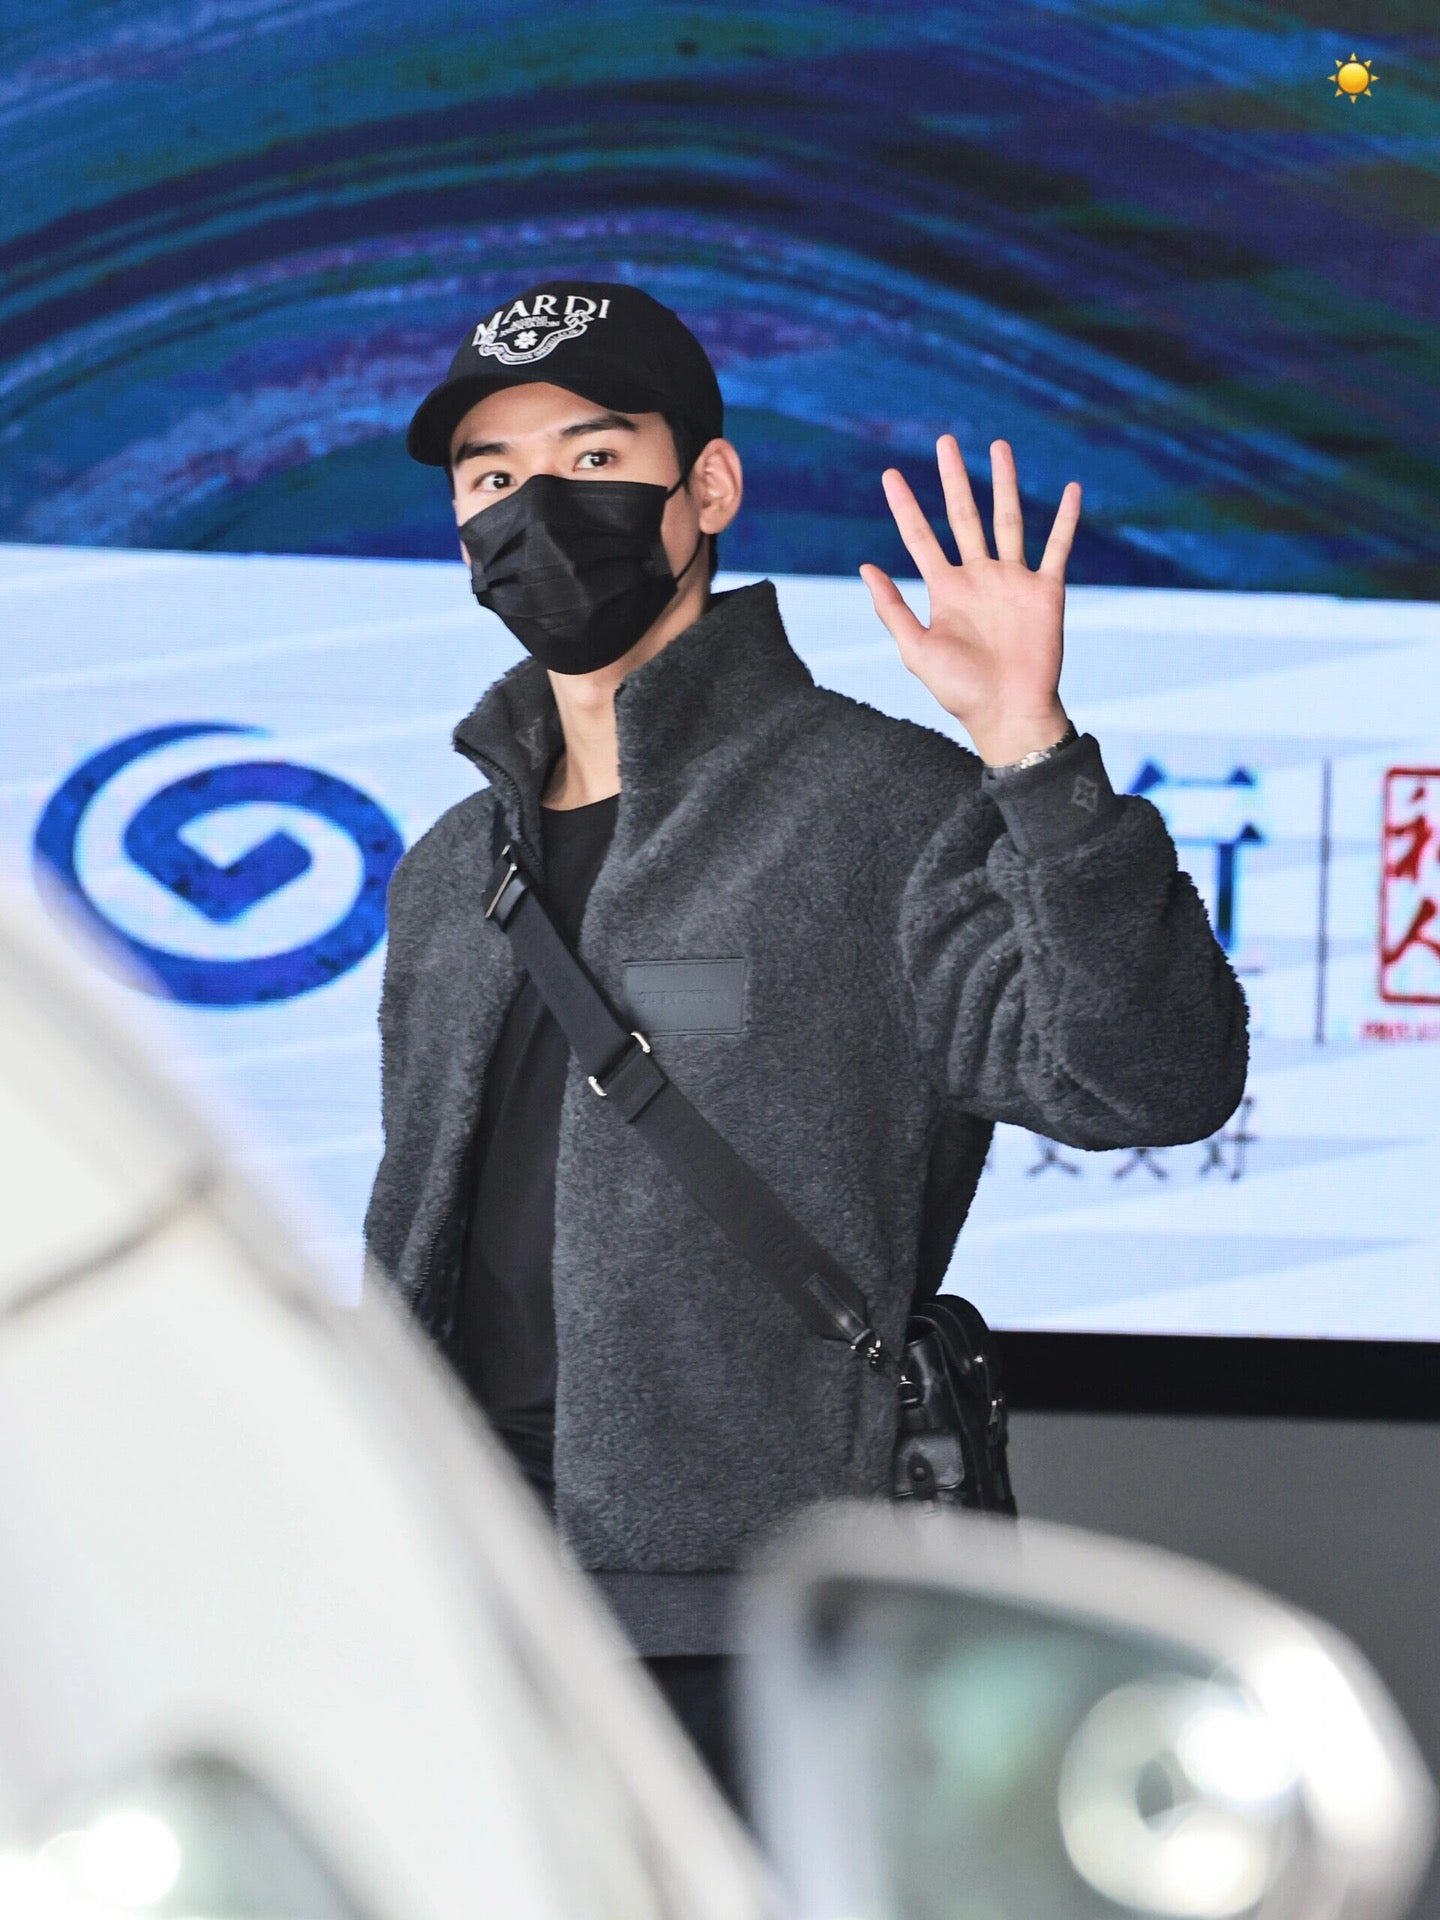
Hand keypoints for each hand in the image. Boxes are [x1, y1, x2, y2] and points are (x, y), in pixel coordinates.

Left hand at [861, 436, 1080, 765]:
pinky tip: (1071, 490)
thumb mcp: (916, 650)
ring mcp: (1013, 581)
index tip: (890, 474)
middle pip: (964, 516)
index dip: (904, 506)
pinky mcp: (1046, 591)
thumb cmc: (960, 690)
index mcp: (946, 590)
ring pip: (1008, 520)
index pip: (920, 538)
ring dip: (1004, 484)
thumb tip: (865, 567)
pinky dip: (1066, 519)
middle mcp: (979, 578)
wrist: (1008, 713)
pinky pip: (1057, 548)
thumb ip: (892, 608)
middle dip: (954, 479)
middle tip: (945, 441)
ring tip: (998, 447)